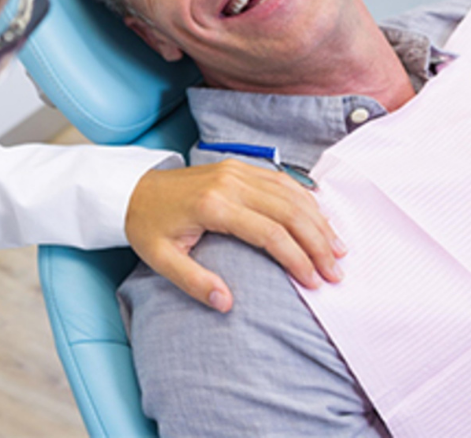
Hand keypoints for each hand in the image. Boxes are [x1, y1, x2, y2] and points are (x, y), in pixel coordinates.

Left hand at [124, 159, 345, 312]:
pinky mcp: (238, 166)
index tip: (314, 282)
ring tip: (338, 249)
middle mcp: (229, 183)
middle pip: (288, 211)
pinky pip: (280, 179)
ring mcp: (235, 171)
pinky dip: (305, 198)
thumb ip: (193, 281)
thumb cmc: (147, 226)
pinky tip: (320, 218)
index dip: (297, 258)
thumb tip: (226, 303)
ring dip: (318, 221)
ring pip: (290, 193)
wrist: (132, 189)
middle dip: (318, 243)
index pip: (269, 233)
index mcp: (212, 206)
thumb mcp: (160, 259)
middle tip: (337, 272)